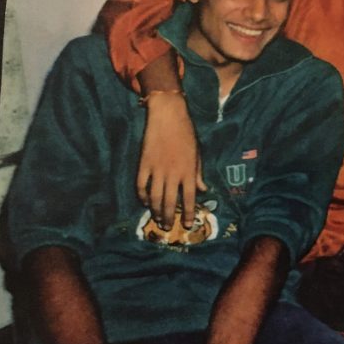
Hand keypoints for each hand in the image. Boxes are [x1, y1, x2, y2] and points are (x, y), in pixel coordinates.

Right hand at [136, 92, 206, 229]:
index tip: (187, 225)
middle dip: (168, 217)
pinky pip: (141, 185)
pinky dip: (142, 196)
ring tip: (156, 220)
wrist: (168, 116)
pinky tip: (145, 201)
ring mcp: (157, 170)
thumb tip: (202, 190)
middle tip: (167, 227)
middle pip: (169, 202)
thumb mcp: (198, 154)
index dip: (188, 214)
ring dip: (155, 211)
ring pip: (154, 197)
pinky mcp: (144, 164)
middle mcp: (173, 174)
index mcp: (189, 172)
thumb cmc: (187, 134)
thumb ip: (198, 173)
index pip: (189, 199)